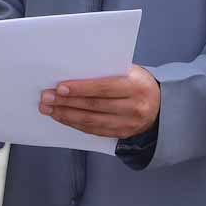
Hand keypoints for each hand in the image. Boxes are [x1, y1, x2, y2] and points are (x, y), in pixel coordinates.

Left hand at [40, 66, 160, 139]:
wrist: (160, 105)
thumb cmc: (137, 82)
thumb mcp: (129, 71)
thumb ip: (106, 71)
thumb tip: (73, 71)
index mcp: (136, 86)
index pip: (103, 88)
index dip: (80, 89)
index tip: (59, 88)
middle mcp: (134, 107)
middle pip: (94, 106)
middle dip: (67, 102)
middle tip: (46, 98)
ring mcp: (128, 124)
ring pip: (91, 121)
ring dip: (66, 115)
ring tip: (49, 109)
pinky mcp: (121, 134)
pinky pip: (94, 130)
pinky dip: (75, 124)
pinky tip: (62, 118)